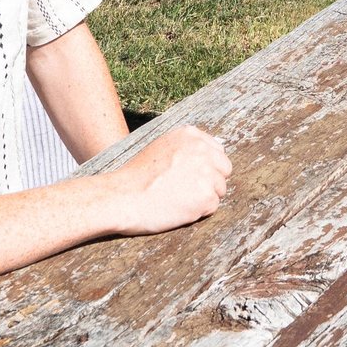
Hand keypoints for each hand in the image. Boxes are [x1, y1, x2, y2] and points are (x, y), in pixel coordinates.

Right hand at [109, 124, 230, 234]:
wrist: (123, 197)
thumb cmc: (137, 177)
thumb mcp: (161, 147)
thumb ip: (186, 147)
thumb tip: (211, 153)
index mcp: (190, 134)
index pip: (217, 152)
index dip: (205, 168)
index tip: (189, 177)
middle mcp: (202, 149)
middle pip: (224, 170)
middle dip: (210, 182)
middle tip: (186, 191)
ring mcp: (206, 172)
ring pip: (219, 190)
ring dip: (203, 198)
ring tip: (178, 200)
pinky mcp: (206, 196)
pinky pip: (212, 207)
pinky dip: (199, 212)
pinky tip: (178, 209)